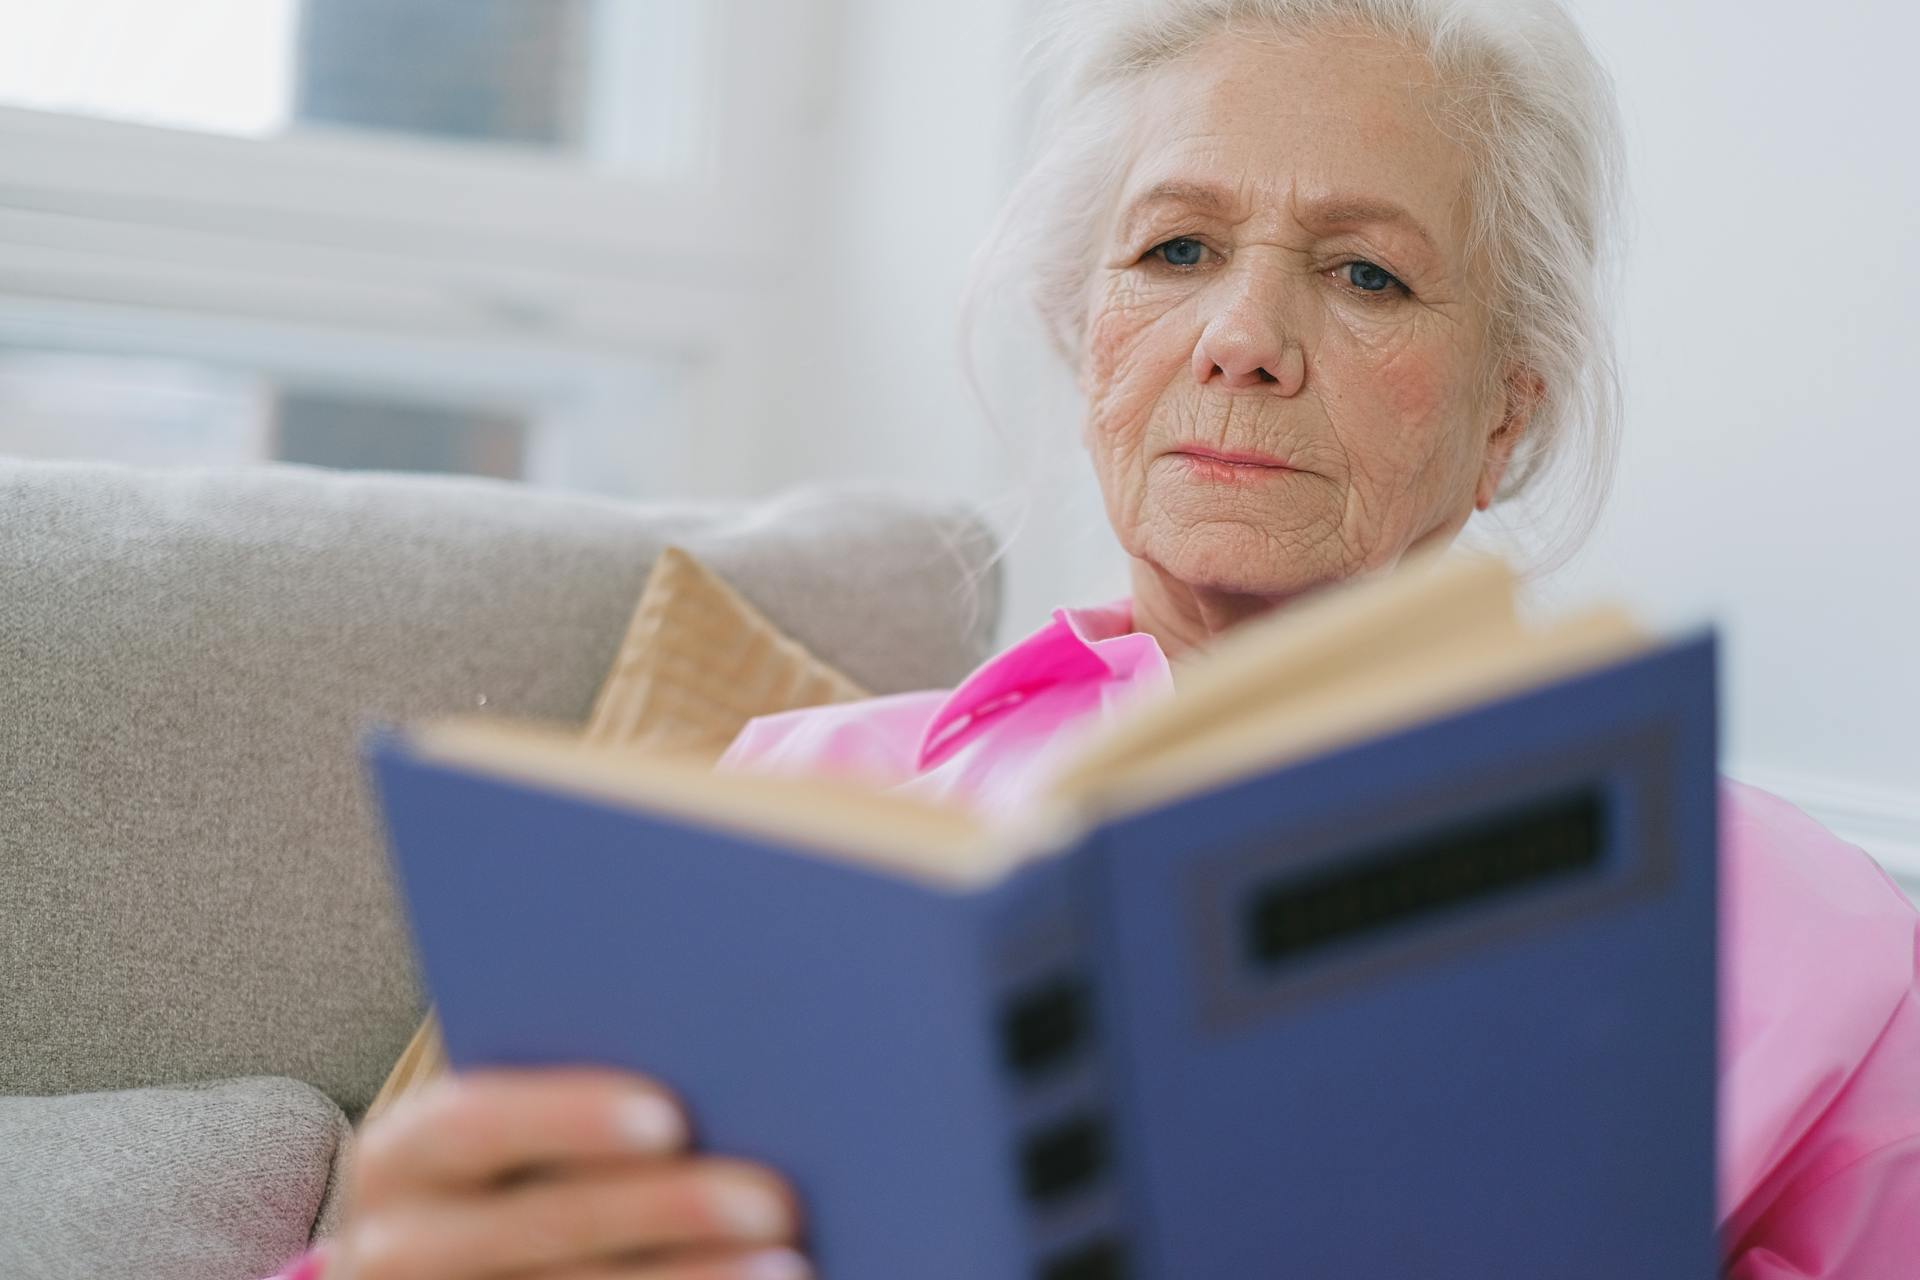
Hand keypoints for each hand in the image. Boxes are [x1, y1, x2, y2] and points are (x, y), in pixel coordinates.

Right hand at [326, 1067, 808, 1279]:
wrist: (457, 1268)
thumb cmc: (531, 1165)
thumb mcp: (523, 1134)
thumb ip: (594, 1099)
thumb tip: (725, 1058)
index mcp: (405, 1156)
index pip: (474, 1124)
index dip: (569, 1117)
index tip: (670, 1117)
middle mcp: (398, 1248)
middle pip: (538, 1230)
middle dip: (662, 1213)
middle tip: (773, 1201)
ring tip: (787, 1268)